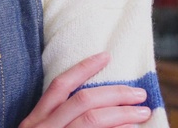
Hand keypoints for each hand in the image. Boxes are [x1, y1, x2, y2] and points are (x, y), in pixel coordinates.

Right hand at [19, 52, 151, 127]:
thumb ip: (61, 120)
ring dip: (122, 114)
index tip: (106, 57)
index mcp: (35, 122)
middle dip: (116, 94)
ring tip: (142, 113)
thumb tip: (98, 104)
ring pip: (92, 121)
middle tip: (140, 94)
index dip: (84, 69)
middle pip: (84, 102)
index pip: (60, 86)